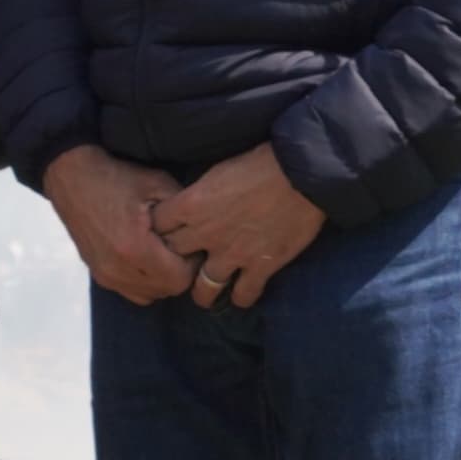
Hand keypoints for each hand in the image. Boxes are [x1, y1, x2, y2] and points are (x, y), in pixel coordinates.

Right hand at [47, 145, 194, 303]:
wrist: (71, 177)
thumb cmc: (115, 177)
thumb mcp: (157, 184)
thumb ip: (183, 211)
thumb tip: (202, 230)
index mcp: (135, 248)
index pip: (180, 278)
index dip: (192, 263)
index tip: (191, 242)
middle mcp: (118, 269)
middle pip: (167, 290)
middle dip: (180, 271)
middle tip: (180, 246)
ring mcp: (106, 275)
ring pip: (151, 295)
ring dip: (163, 278)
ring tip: (163, 252)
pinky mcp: (99, 274)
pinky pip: (132, 292)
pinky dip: (145, 281)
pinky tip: (146, 258)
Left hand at [149, 145, 327, 309]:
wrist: (303, 174)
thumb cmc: (262, 161)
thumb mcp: (218, 170)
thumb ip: (200, 193)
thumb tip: (192, 203)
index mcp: (191, 205)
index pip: (157, 225)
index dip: (159, 229)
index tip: (164, 232)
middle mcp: (205, 234)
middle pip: (174, 258)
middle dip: (175, 260)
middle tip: (182, 263)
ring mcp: (232, 254)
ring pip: (203, 288)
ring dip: (202, 292)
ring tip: (205, 293)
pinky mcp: (260, 267)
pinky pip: (243, 295)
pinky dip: (241, 297)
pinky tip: (241, 294)